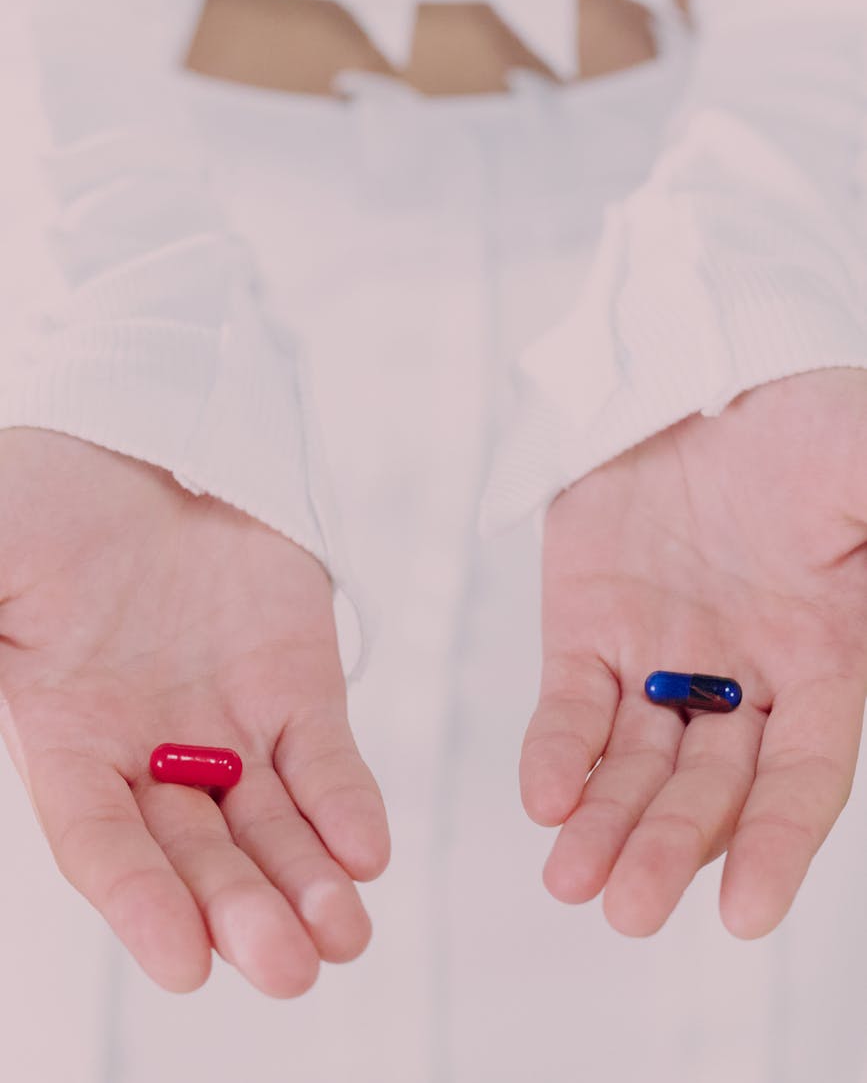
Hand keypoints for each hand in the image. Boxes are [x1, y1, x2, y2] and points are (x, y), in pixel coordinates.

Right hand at [0, 428, 389, 995]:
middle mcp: (153, 753)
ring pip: (272, 826)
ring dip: (307, 884)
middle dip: (243, 912)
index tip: (185, 964)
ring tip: (342, 935)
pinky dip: (346, 806)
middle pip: (201, 854)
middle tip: (288, 969)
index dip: (141, 904)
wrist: (143, 445)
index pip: (105, 845)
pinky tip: (366, 853)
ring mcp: (230, 723)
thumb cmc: (48, 505)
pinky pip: (325, 758)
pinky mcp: (296, 686)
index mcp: (69, 741)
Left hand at [520, 367, 866, 937]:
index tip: (745, 914)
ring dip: (607, 825)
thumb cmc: (801, 422)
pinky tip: (544, 799)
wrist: (695, 371)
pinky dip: (557, 752)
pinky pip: (570, 705)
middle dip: (671, 848)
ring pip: (635, 765)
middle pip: (710, 788)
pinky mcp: (588, 627)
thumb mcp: (864, 467)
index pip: (804, 777)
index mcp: (822, 660)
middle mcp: (741, 677)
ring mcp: (659, 656)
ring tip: (571, 883)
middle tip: (628, 911)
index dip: (779, 845)